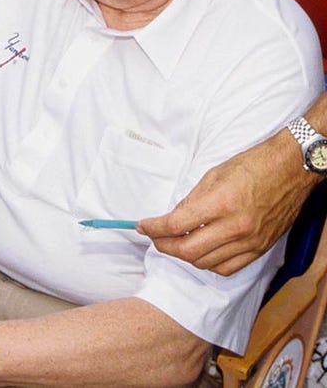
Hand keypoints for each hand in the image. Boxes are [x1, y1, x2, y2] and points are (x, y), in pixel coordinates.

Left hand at [137, 133, 314, 274]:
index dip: (153, 228)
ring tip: (176, 243)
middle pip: (187, 250)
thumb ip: (191, 201)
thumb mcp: (213, 175)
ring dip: (185, 255)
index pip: (175, 225)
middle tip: (154, 237)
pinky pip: (228, 267)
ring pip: (205, 263)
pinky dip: (209, 264)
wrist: (292, 169)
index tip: (142, 226)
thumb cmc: (253, 166)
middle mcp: (236, 227)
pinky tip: (202, 252)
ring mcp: (250, 241)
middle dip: (163, 245)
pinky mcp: (260, 248)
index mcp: (220, 204)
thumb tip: (171, 219)